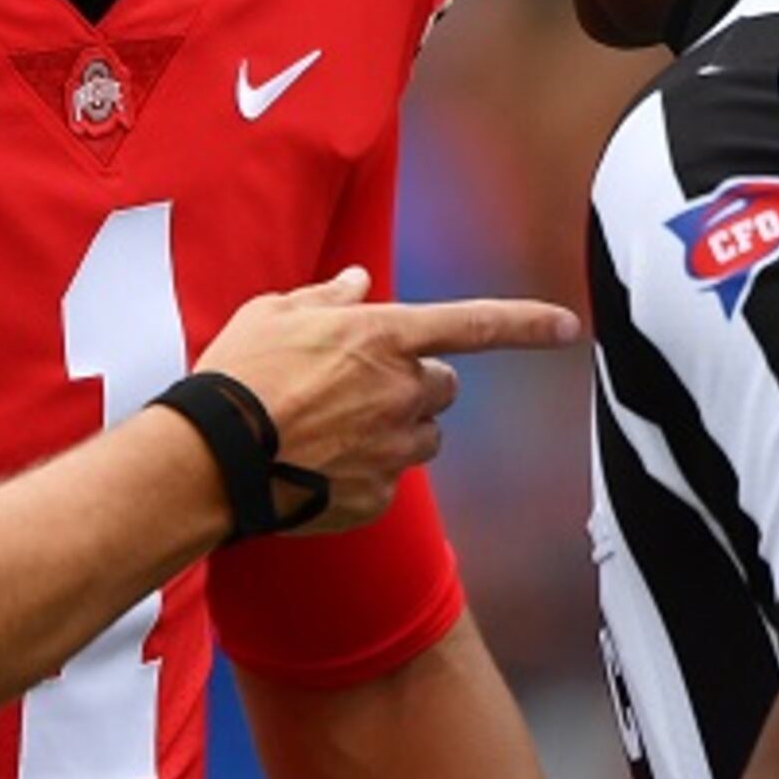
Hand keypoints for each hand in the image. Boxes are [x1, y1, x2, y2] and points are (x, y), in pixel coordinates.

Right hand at [189, 270, 579, 531]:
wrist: (210, 459)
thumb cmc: (235, 377)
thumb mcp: (271, 314)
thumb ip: (325, 297)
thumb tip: (357, 281)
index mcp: (383, 337)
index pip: (475, 324)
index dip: (527, 323)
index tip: (568, 325)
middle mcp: (401, 392)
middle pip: (441, 387)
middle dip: (412, 384)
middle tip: (356, 389)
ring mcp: (394, 449)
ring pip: (422, 437)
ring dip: (394, 430)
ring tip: (331, 431)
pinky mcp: (378, 497)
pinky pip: (388, 482)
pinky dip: (363, 475)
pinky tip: (316, 467)